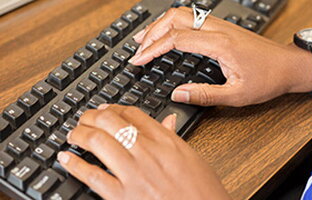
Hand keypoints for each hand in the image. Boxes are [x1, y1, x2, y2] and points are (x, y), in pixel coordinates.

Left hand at [57, 104, 230, 199]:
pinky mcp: (122, 196)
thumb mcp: (192, 158)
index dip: (114, 108)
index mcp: (165, 141)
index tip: (106, 110)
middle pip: (110, 122)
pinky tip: (66, 159)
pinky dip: (75, 164)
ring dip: (80, 135)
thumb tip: (167, 121)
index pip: (133, 114)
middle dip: (91, 117)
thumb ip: (174, 138)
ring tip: (73, 134)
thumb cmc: (202, 191)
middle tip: (84, 118)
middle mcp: (147, 152)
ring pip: (98, 142)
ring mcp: (133, 173)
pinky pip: (92, 176)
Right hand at [129, 7, 311, 106]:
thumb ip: (205, 95)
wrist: (289, 66)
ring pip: (182, 14)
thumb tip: (178, 94)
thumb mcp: (237, 95)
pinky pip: (191, 18)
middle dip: (151, 32)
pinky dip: (173, 24)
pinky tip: (168, 34)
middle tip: (137, 48)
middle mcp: (218, 30)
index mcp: (219, 44)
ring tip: (144, 38)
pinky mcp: (222, 28)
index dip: (153, 49)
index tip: (138, 60)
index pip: (176, 39)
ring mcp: (220, 25)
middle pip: (175, 18)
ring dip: (160, 24)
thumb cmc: (268, 79)